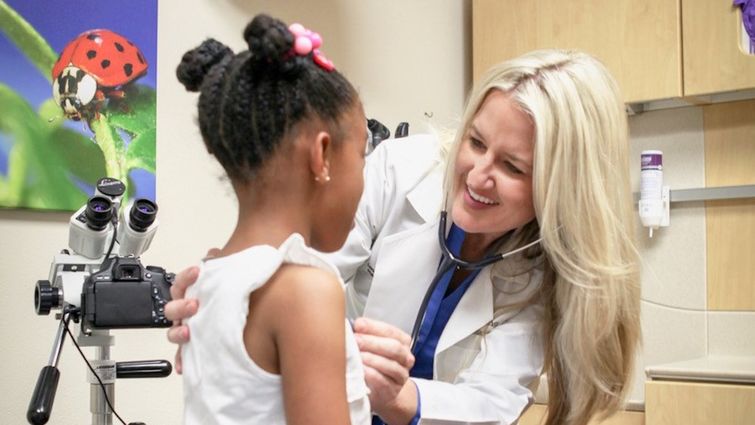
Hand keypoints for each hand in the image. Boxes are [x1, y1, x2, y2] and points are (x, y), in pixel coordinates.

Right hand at [164, 249, 218, 372]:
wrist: (240, 319)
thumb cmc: (224, 298)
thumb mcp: (222, 279)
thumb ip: (216, 266)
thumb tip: (214, 254)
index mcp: (190, 294)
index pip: (180, 284)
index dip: (186, 277)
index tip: (197, 272)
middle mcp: (185, 312)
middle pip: (172, 309)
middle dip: (181, 307)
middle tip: (193, 305)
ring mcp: (186, 329)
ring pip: (174, 332)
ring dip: (178, 333)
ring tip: (187, 333)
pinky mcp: (192, 347)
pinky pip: (183, 355)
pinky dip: (182, 360)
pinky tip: (184, 365)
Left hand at [353, 317, 415, 419]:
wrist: (383, 391)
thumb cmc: (377, 365)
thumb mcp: (374, 348)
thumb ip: (367, 336)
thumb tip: (352, 327)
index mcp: (402, 341)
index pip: (390, 331)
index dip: (374, 327)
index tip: (358, 324)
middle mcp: (406, 357)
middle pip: (393, 347)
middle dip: (372, 342)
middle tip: (356, 340)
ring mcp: (401, 375)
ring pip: (391, 365)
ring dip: (372, 359)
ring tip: (357, 355)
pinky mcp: (393, 390)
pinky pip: (383, 381)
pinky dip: (371, 375)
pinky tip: (361, 370)